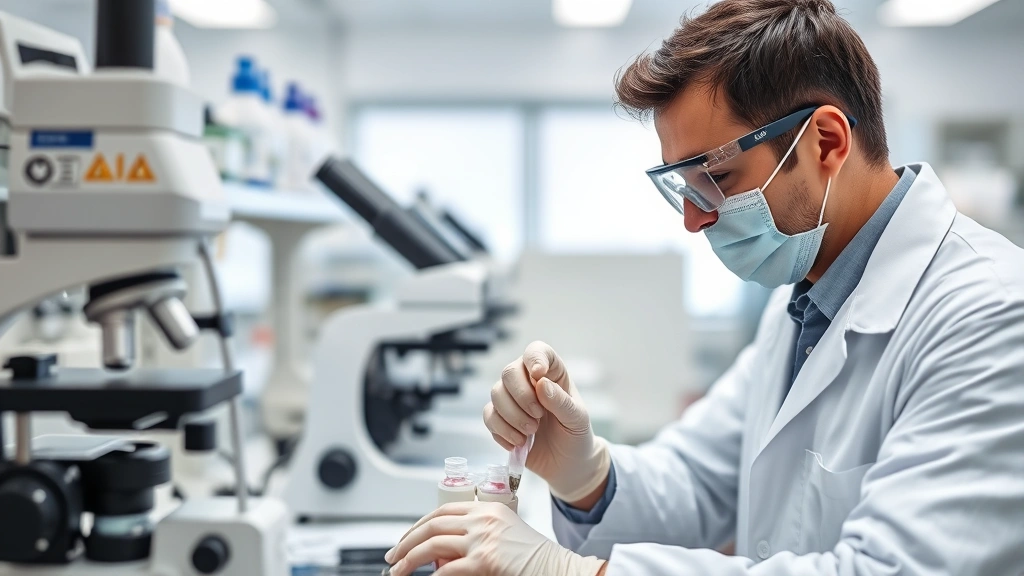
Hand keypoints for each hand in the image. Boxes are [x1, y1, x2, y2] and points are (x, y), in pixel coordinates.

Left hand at [384, 501, 605, 575]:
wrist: (559, 569)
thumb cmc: (535, 558)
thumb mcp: (505, 534)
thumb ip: (478, 535)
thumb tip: (444, 553)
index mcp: (489, 508)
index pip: (442, 510)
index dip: (418, 525)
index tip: (406, 539)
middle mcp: (483, 519)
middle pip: (432, 524)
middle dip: (406, 542)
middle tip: (393, 556)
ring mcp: (483, 539)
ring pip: (432, 544)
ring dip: (408, 560)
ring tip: (398, 571)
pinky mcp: (484, 561)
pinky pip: (446, 569)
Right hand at [483, 341, 609, 501]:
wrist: (568, 465)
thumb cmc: (576, 436)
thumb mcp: (577, 420)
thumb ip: (561, 402)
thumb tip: (541, 383)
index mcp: (552, 373)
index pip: (536, 351)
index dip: (534, 359)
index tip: (539, 375)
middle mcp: (528, 381)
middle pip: (509, 372)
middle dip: (521, 397)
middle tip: (538, 418)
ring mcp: (512, 400)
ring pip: (495, 394)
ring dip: (512, 417)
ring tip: (531, 433)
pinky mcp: (500, 419)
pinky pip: (489, 417)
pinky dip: (502, 431)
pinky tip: (518, 443)